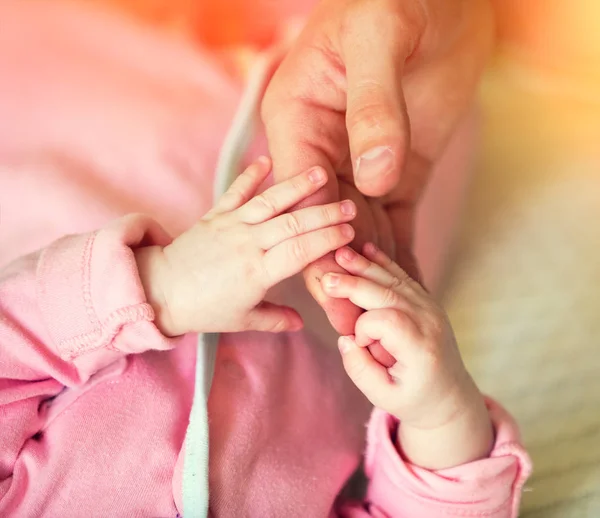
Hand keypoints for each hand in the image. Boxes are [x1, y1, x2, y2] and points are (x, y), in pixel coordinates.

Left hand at [136, 157, 355, 335]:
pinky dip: (250, 175)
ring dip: (295, 186)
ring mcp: (231, 226)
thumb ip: (275, 319)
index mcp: (257, 272)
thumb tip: (301, 322)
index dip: (326, 240)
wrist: (161, 290)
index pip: (300, 252)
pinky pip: (236, 192)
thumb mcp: (243, 321)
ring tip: (319, 172)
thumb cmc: (204, 309)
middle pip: (292, 224)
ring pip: (269, 202)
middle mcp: (247, 244)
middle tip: (349, 206)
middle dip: (323, 213)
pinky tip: (266, 160)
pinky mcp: (216, 215)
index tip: (349, 232)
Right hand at [262, 0, 492, 334]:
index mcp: (299, 118)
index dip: (312, 238)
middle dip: (339, 272)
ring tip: (378, 320)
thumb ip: (374, 110)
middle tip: (354, 325)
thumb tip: (373, 178)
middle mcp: (322, 148)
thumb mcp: (380, 41)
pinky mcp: (398, 171)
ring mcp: (361, 163)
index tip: (330, 285)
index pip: (298, 189)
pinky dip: (401, 253)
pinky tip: (407, 287)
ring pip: (359, 228)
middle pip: (324, 220)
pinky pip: (395, 218)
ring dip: (370, 274)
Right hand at [321, 244, 492, 468]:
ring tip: (341, 254)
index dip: (364, 327)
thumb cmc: (414, 399)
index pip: (387, 322)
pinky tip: (366, 250)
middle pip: (388, 294)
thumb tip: (345, 338)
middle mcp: (430, 323)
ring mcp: (431, 308)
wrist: (449, 395)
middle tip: (327, 278)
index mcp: (421, 349)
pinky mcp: (428, 301)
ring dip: (365, 267)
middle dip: (355, 284)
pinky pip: (403, 278)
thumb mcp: (383, 397)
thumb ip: (360, 370)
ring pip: (394, 280)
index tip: (359, 343)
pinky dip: (383, 264)